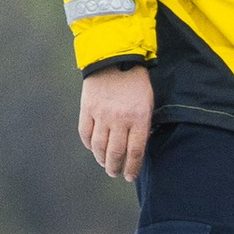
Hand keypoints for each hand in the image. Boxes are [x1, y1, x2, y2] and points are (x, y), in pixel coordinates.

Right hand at [79, 64, 153, 182]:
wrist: (114, 57)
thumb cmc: (136, 82)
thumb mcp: (148, 102)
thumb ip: (143, 125)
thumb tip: (138, 148)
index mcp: (138, 118)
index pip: (135, 153)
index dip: (132, 168)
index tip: (129, 176)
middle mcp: (119, 119)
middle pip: (115, 154)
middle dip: (115, 168)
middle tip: (115, 173)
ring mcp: (101, 114)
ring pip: (99, 147)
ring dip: (101, 159)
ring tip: (105, 164)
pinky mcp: (87, 108)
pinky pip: (85, 133)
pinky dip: (89, 144)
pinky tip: (93, 148)